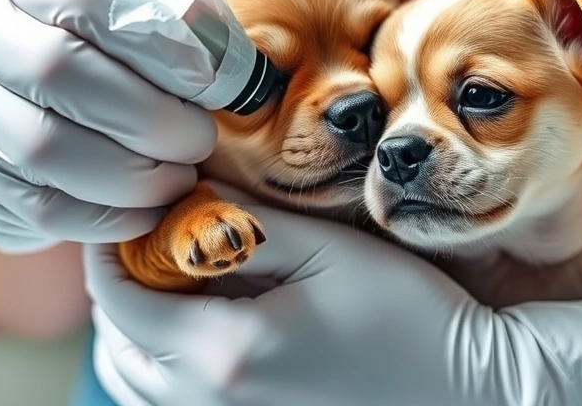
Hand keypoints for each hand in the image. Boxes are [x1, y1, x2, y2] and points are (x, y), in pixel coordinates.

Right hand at [0, 0, 217, 252]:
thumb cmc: (80, 45)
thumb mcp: (118, 7)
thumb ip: (172, 16)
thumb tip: (231, 65)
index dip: (158, 42)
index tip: (208, 78)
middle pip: (58, 73)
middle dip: (150, 117)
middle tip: (199, 138)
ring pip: (47, 152)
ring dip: (137, 175)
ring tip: (180, 175)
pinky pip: (46, 209)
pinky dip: (114, 215)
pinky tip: (150, 205)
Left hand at [83, 199, 581, 405]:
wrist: (468, 393)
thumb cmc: (409, 318)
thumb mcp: (328, 250)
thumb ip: (242, 223)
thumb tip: (181, 196)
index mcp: (223, 354)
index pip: (118, 296)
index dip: (113, 244)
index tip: (135, 205)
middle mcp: (209, 405)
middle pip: (117, 343)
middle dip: (123, 285)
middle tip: (157, 237)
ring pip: (135, 383)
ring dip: (139, 328)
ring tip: (179, 282)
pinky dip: (166, 367)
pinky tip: (207, 329)